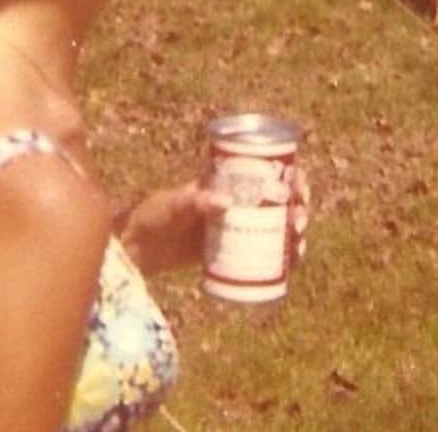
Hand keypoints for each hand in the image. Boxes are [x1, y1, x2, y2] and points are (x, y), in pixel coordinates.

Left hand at [119, 166, 311, 276]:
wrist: (137, 247)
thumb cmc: (152, 216)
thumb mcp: (173, 204)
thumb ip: (194, 201)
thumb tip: (225, 202)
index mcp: (224, 182)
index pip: (264, 172)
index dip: (288, 176)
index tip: (299, 184)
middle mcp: (235, 203)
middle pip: (277, 200)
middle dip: (297, 206)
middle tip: (300, 218)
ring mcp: (234, 229)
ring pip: (275, 228)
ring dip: (294, 234)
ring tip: (298, 244)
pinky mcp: (230, 253)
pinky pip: (263, 254)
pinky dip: (281, 259)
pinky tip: (293, 265)